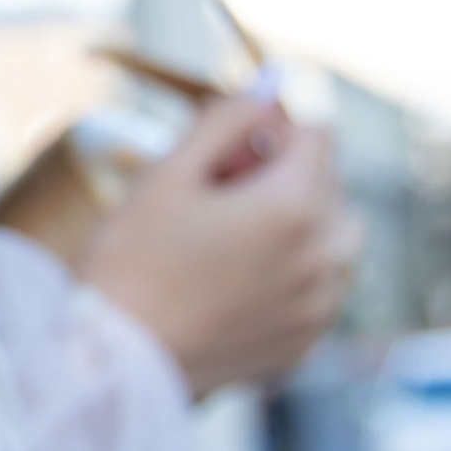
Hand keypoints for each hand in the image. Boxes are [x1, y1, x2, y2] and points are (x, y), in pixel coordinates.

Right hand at [83, 91, 360, 396]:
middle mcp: (323, 258)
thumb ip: (225, 121)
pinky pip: (318, 290)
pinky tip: (234, 279)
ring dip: (299, 222)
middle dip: (286, 172)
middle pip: (330, 185)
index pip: (318, 135)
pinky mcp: (304, 343)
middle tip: (220, 185)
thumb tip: (264, 89)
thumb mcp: (168, 174)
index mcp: (293, 209)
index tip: (232, 140)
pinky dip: (292, 273)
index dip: (274, 126)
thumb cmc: (131, 263)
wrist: (114, 361)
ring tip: (234, 234)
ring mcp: (318, 307)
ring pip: (335, 240)